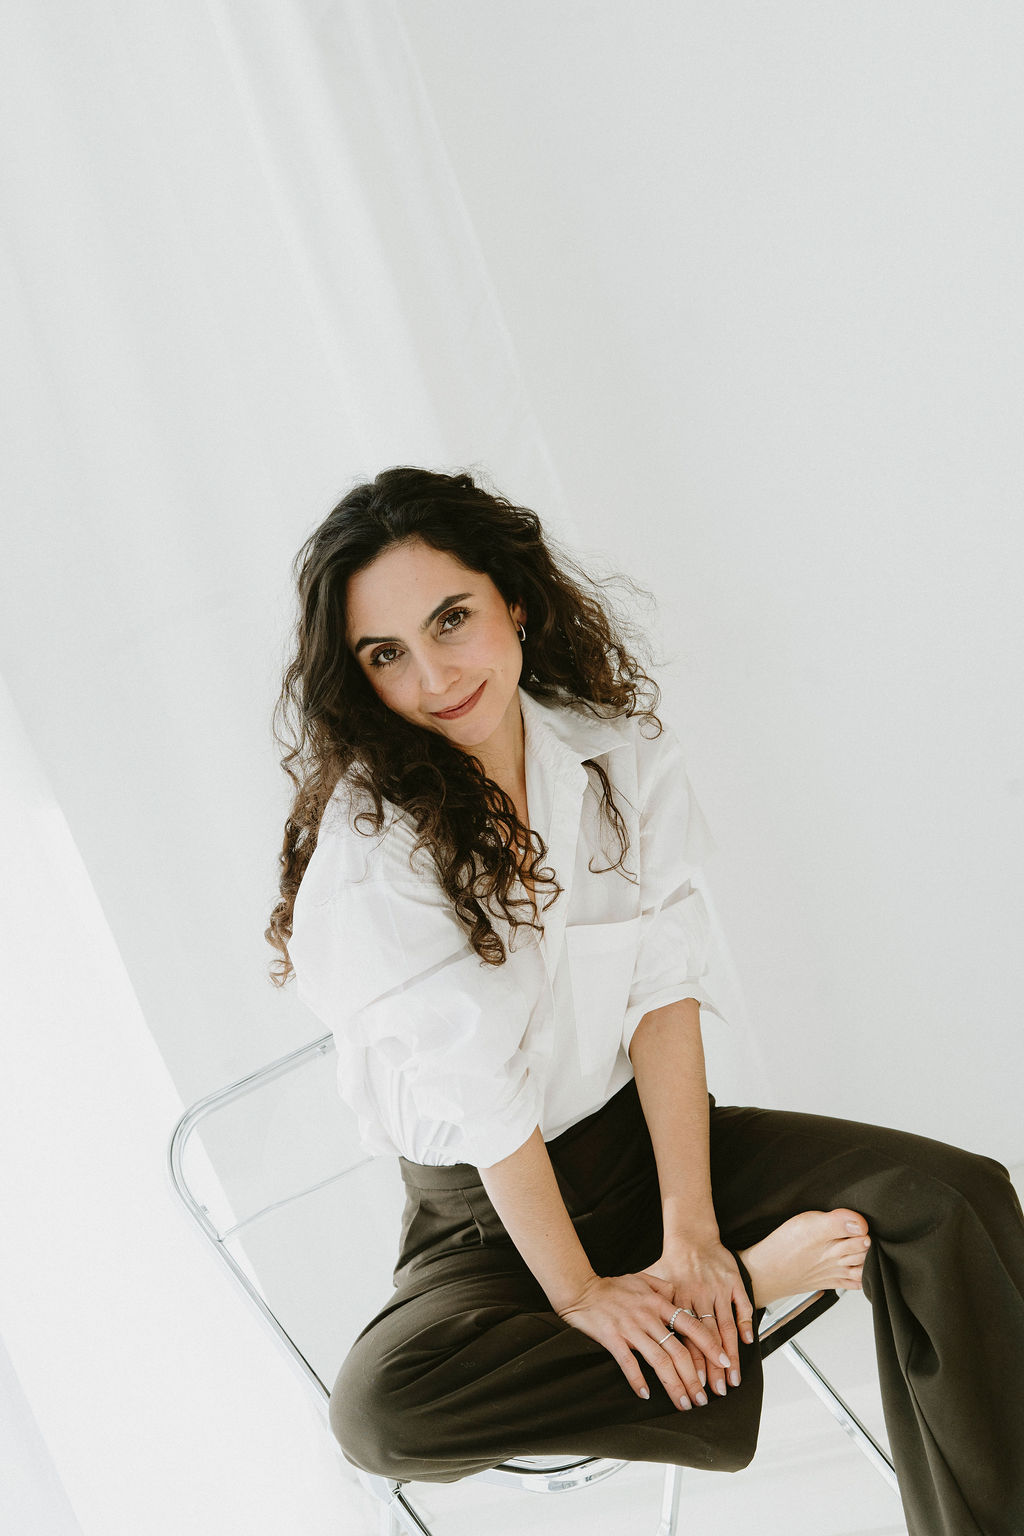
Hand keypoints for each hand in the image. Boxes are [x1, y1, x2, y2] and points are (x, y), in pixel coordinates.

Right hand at [556, 1271, 731, 1409]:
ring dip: (674, 1386)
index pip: (691, 1325)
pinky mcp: (612, 1338)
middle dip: (694, 1378)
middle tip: (704, 1398)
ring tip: (684, 1404)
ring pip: (659, 1361)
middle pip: (678, 1351)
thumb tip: (679, 1294)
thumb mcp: (642, 1279)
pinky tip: (646, 1396)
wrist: (581, 1287)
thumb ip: (663, 1287)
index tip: (724, 1363)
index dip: (710, 1345)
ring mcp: (630, 1328)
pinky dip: (638, 1381)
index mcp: (658, 1302)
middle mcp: (648, 1316)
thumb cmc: (612, 1286)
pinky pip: (629, 1363)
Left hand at [641, 1239, 754, 1400]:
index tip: (695, 1384)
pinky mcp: (733, 1281)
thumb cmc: (671, 1261)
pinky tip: (747, 1343)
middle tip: (717, 1392)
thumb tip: (630, 1333)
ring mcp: (717, 1289)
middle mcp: (698, 1295)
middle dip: (713, 1368)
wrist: (691, 1235)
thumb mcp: (652, 1283)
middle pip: (707, 1338)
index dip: (691, 1362)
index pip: (685, 1338)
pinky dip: (746, 1323)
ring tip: (732, 1379)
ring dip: (730, 1355)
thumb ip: (646, 1308)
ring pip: (725, 1326)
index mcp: (678, 1299)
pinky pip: (741, 1305)